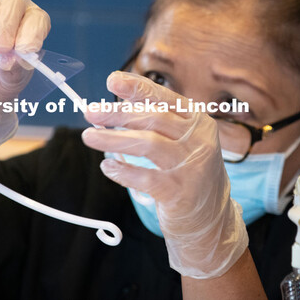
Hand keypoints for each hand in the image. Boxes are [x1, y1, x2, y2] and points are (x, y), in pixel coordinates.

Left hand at [82, 71, 247, 277]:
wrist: (211, 220)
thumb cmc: (188, 173)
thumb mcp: (180, 142)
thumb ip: (156, 122)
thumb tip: (118, 103)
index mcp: (198, 122)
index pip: (165, 98)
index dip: (137, 87)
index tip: (112, 80)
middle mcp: (200, 140)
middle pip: (153, 118)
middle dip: (117, 113)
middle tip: (90, 112)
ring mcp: (193, 166)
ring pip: (148, 144)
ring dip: (113, 139)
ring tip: (88, 136)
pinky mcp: (181, 192)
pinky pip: (145, 177)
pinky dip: (122, 171)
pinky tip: (107, 167)